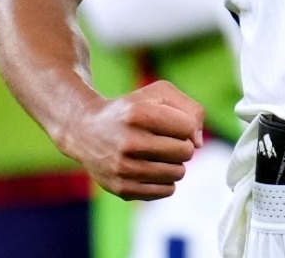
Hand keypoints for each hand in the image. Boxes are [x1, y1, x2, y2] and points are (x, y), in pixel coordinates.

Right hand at [62, 80, 203, 199]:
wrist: (86, 131)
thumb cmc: (131, 109)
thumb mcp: (159, 93)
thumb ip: (190, 109)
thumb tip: (198, 143)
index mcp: (138, 114)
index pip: (188, 127)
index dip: (186, 125)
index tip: (172, 123)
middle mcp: (129, 142)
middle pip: (185, 152)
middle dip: (182, 145)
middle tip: (166, 140)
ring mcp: (123, 168)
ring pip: (178, 173)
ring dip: (174, 163)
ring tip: (157, 154)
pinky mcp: (122, 189)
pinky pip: (166, 191)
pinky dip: (165, 180)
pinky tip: (151, 168)